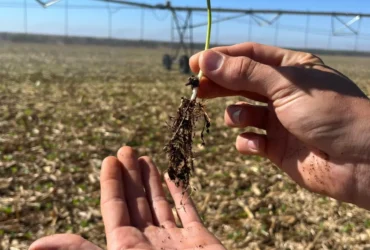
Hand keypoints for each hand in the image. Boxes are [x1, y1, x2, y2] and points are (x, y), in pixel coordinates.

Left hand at [30, 146, 224, 249]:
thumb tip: (33, 246)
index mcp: (127, 246)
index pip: (115, 207)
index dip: (111, 182)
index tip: (110, 158)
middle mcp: (149, 241)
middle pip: (135, 200)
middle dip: (130, 173)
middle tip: (126, 148)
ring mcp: (175, 240)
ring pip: (159, 203)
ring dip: (152, 180)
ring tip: (146, 157)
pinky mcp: (199, 238)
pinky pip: (188, 210)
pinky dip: (181, 193)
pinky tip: (173, 178)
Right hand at [190, 42, 369, 208]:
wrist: (360, 162)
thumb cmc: (330, 113)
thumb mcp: (285, 85)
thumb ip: (244, 73)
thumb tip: (206, 60)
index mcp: (290, 68)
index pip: (249, 56)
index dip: (221, 58)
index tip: (196, 64)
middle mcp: (283, 92)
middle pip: (241, 83)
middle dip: (219, 86)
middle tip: (197, 90)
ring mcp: (279, 120)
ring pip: (242, 112)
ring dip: (236, 115)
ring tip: (240, 119)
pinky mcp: (276, 146)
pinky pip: (250, 140)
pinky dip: (248, 142)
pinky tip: (256, 144)